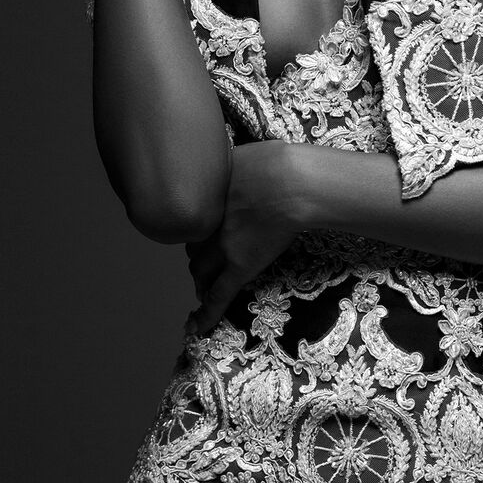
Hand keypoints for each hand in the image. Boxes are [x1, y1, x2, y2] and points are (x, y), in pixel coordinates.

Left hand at [185, 140, 303, 335]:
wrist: (291, 183)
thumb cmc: (277, 161)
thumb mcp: (245, 154)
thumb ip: (234, 167)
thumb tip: (242, 164)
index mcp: (208, 196)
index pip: (191, 219)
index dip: (193, 231)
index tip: (196, 235)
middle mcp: (208, 224)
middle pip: (192, 245)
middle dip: (194, 257)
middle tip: (200, 266)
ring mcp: (222, 247)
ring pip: (200, 271)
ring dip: (200, 280)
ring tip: (203, 289)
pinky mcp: (240, 267)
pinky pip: (219, 295)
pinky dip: (207, 314)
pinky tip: (198, 327)